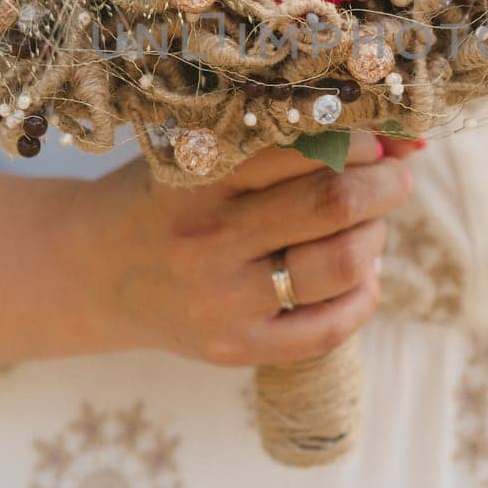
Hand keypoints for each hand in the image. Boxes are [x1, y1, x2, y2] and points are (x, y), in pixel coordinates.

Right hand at [92, 132, 414, 366]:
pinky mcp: (234, 349)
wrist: (90, 273)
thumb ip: (284, 143)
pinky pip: (328, 329)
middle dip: (385, 185)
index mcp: (198, 177)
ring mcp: (222, 302)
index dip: (361, 142)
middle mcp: (209, 240)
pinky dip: (363, 294)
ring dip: (376, 236)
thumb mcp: (200, 154)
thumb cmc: (162, 198)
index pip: (305, 150)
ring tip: (368, 224)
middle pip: (334, 205)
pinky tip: (358, 273)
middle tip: (395, 176)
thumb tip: (398, 139)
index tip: (376, 138)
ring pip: (341, 264)